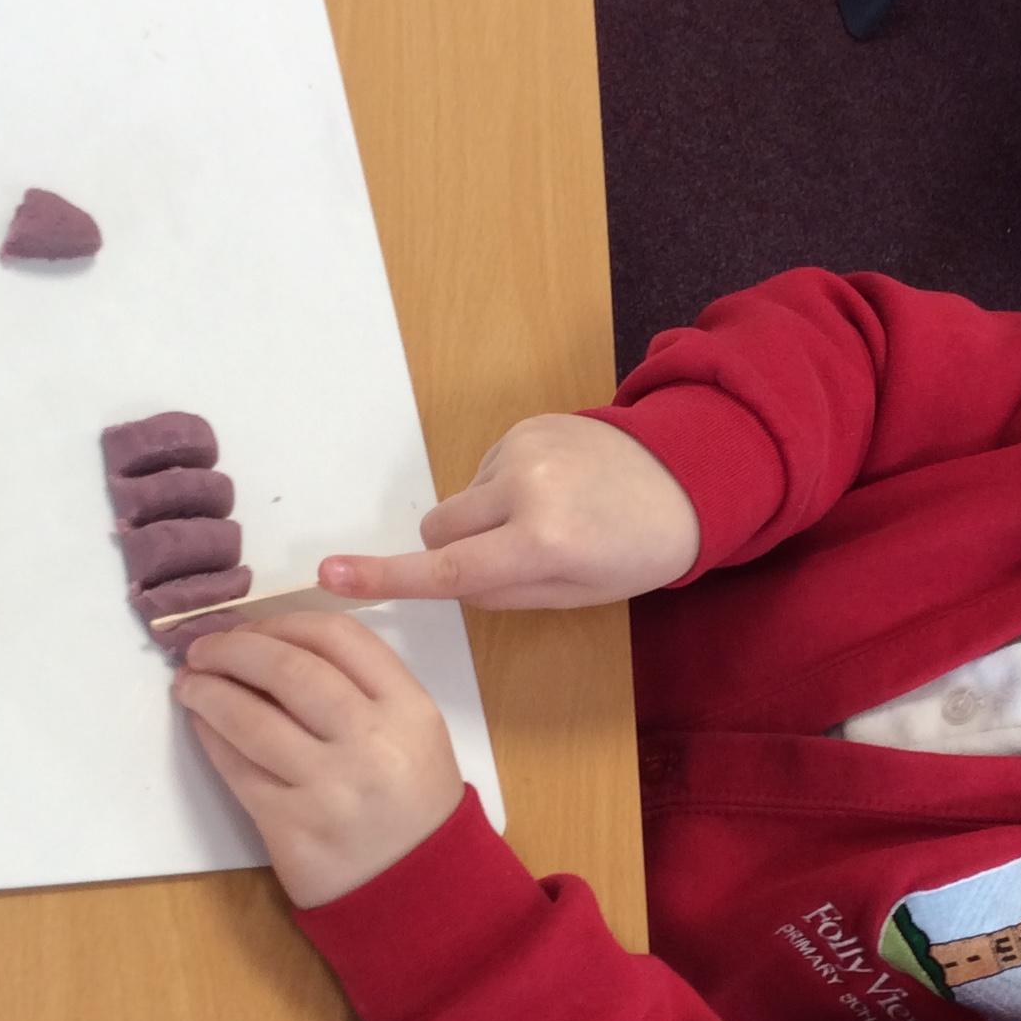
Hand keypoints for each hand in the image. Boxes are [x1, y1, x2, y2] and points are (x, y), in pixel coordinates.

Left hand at [173, 615, 465, 907]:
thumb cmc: (412, 804)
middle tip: (204, 648)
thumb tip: (269, 648)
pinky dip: (210, 736)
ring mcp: (329, 786)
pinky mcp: (290, 825)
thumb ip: (360, 687)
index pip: (337, 637)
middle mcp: (371, 741)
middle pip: (288, 668)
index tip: (251, 627)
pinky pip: (236, 768)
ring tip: (190, 683)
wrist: (418, 892)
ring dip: (208, 690)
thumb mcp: (412, 733)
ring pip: (250, 717)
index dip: (281, 623)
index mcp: (408, 708)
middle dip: (234, 649)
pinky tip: (201, 723)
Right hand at [321, 413, 699, 608]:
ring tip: (553, 517)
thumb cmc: (636, 553)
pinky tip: (555, 490)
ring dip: (487, 517)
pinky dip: (505, 489)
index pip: (451, 569)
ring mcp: (525, 450)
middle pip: (441, 530)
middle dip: (454, 550)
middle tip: (510, 558)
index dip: (387, 576)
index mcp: (545, 543)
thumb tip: (449, 579)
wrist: (688, 478)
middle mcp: (527, 490)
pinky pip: (485, 471)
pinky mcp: (526, 425)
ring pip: (462, 500)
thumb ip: (504, 591)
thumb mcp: (576, 594)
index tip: (331, 576)